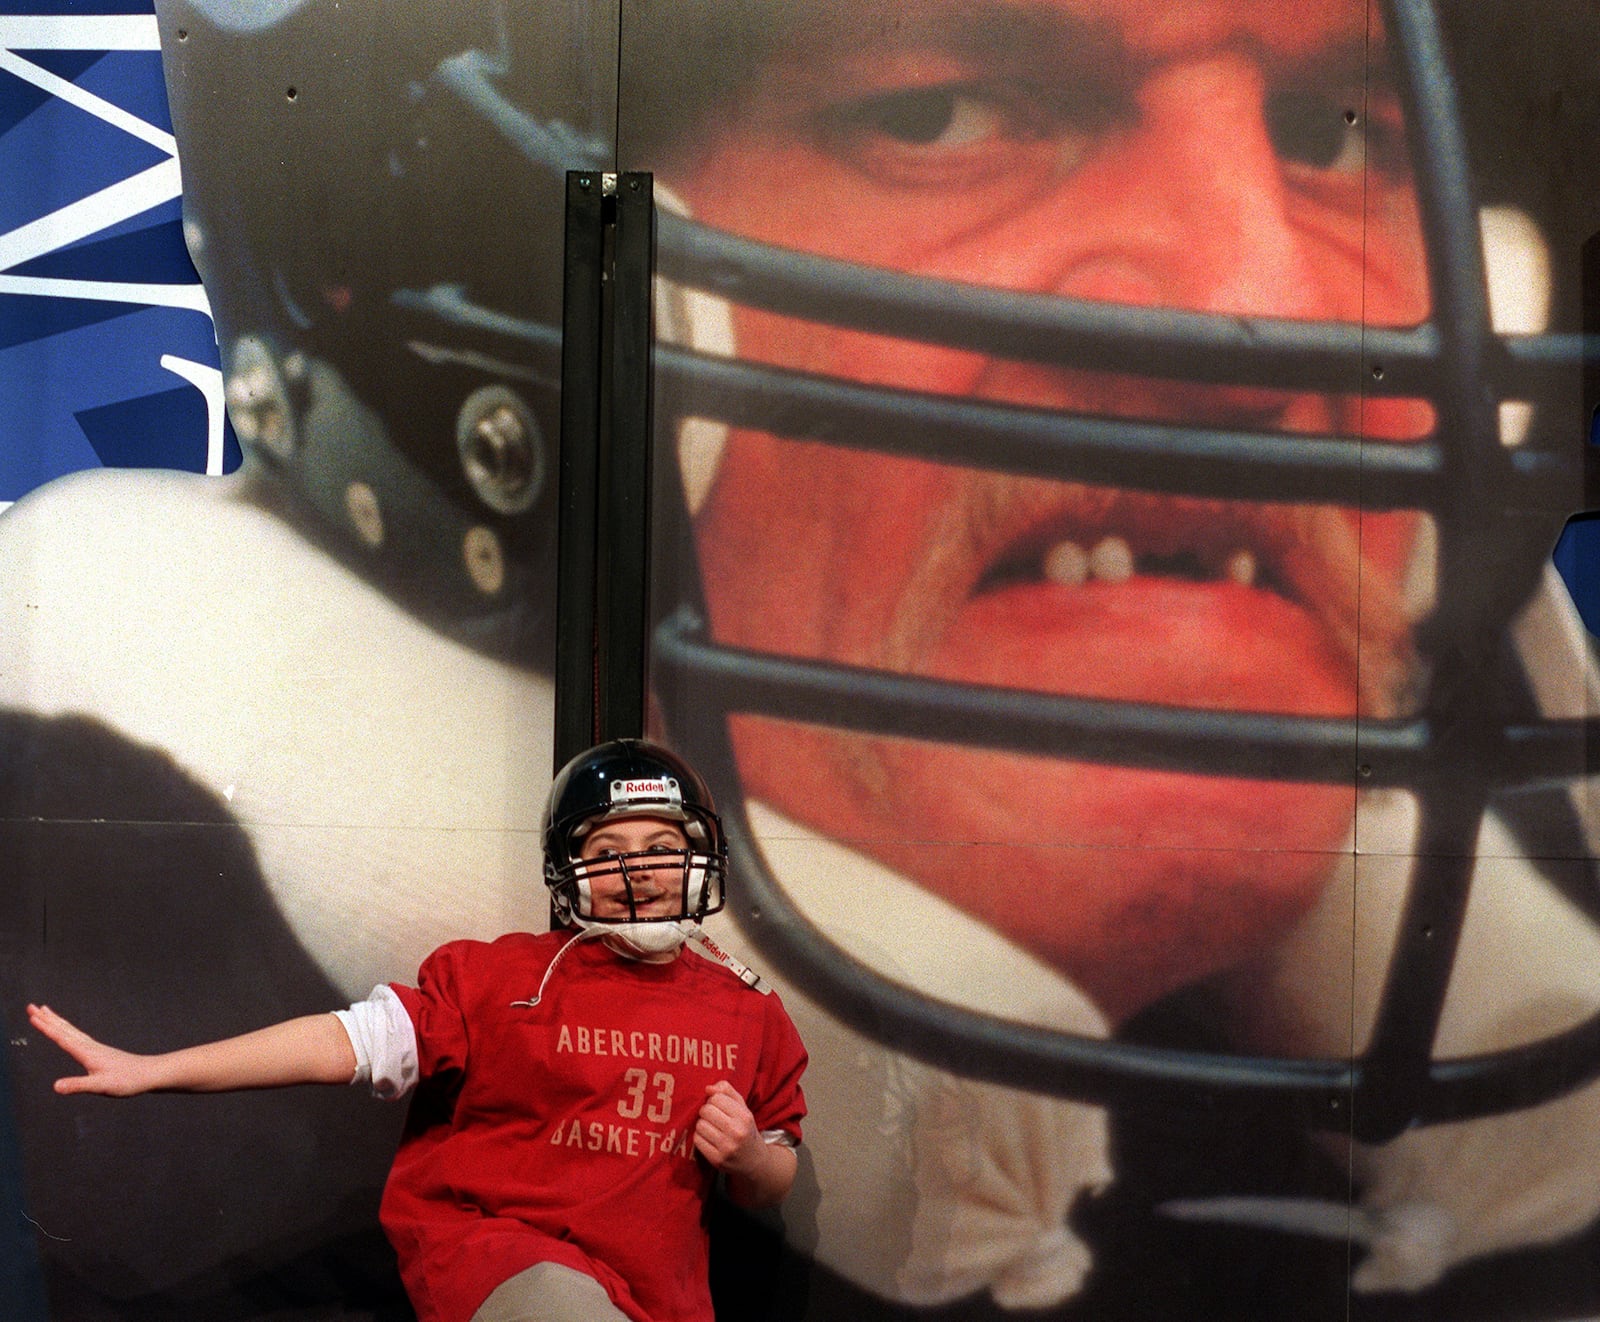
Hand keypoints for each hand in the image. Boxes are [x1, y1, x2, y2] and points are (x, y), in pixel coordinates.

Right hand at [26, 1003, 156, 1096]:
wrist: (148, 1074)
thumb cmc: (127, 1080)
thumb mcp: (100, 1086)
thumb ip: (77, 1085)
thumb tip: (56, 1086)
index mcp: (86, 1052)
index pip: (61, 1037)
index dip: (46, 1027)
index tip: (32, 1016)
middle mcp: (89, 1046)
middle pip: (64, 1029)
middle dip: (47, 1018)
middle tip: (31, 1006)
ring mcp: (94, 1047)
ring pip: (70, 1030)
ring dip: (56, 1021)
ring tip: (45, 1012)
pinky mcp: (99, 1051)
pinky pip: (77, 1036)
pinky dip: (67, 1030)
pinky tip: (67, 1032)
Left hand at [694, 1080, 761, 1172]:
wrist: (754, 1161)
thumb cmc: (745, 1130)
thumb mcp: (743, 1109)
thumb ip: (727, 1092)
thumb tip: (708, 1088)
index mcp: (745, 1117)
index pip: (716, 1098)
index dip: (713, 1100)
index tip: (718, 1107)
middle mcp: (737, 1132)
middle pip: (706, 1110)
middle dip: (706, 1111)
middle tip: (712, 1118)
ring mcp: (727, 1147)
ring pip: (700, 1125)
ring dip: (702, 1125)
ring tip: (711, 1128)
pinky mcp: (717, 1160)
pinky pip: (697, 1140)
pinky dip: (700, 1137)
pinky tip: (709, 1139)